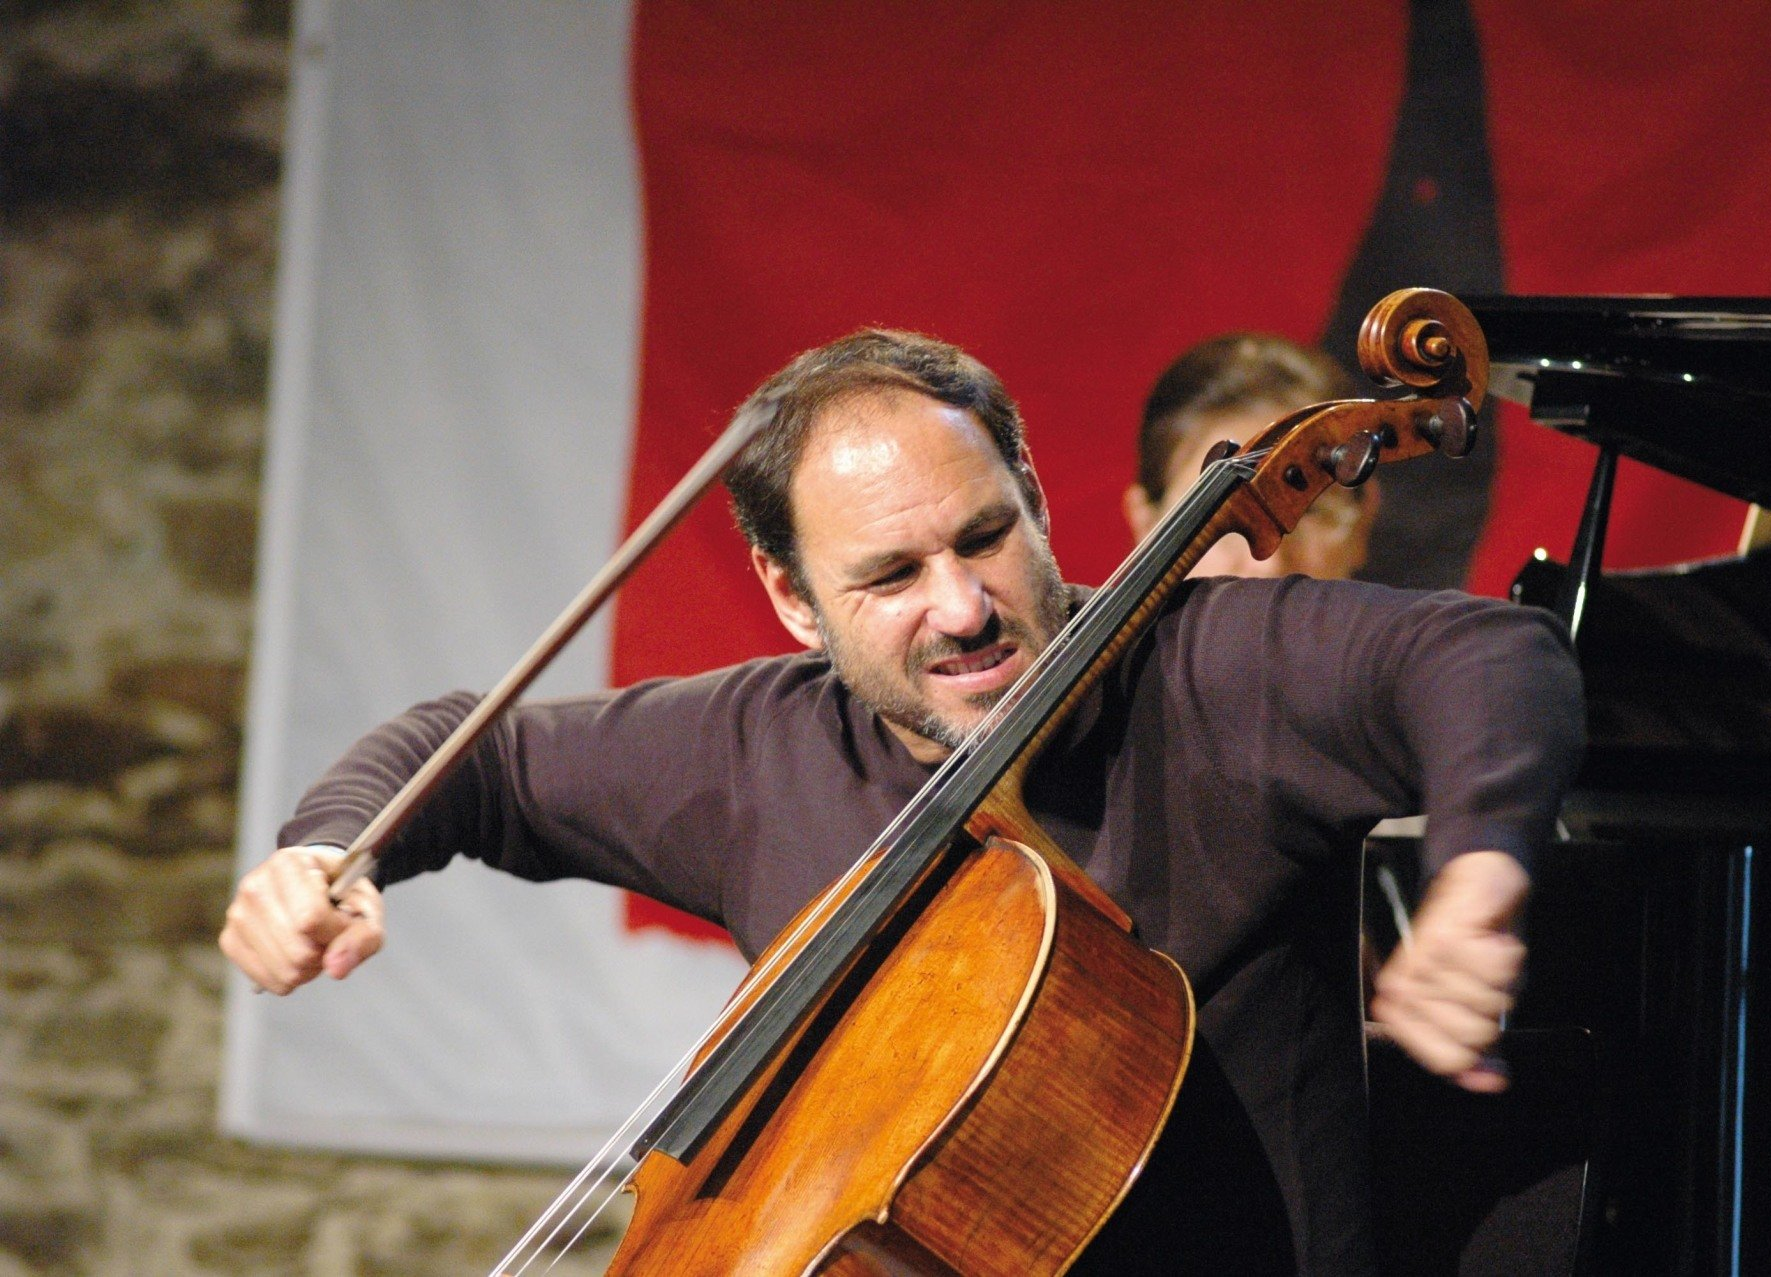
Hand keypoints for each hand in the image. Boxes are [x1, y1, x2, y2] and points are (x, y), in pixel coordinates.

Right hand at [219, 846, 384, 993]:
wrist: (317, 886)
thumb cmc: (341, 894)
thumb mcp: (365, 906)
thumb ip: (362, 936)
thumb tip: (336, 969)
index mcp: (288, 863)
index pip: (312, 918)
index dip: (337, 931)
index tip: (345, 921)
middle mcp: (254, 886)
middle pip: (298, 951)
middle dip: (325, 952)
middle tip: (328, 934)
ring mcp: (238, 914)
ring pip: (285, 970)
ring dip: (310, 967)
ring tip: (313, 942)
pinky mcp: (229, 940)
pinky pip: (268, 981)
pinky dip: (290, 977)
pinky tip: (294, 953)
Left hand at [1368, 850, 1527, 1092]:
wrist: (1476, 882)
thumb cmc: (1471, 948)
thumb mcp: (1472, 1003)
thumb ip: (1480, 1050)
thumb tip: (1493, 1083)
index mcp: (1406, 1005)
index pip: (1446, 1061)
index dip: (1475, 1054)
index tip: (1481, 1025)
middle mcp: (1410, 986)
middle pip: (1474, 1035)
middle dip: (1493, 1011)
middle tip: (1482, 984)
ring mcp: (1424, 962)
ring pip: (1487, 1001)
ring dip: (1498, 980)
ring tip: (1483, 959)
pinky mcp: (1443, 933)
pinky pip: (1494, 967)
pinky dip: (1502, 954)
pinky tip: (1490, 940)